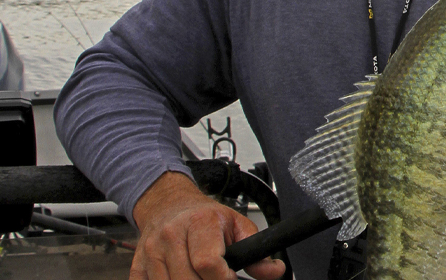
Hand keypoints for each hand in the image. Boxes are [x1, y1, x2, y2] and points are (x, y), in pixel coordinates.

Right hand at [131, 171, 284, 279]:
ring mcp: (152, 253)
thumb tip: (275, 271)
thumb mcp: (237, 224)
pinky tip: (182, 278)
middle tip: (218, 279)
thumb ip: (257, 249)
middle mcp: (171, 236)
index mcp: (199, 222)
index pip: (208, 262)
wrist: (168, 205)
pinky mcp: (138, 267)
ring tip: (202, 278)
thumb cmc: (204, 216)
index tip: (231, 279)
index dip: (223, 278)